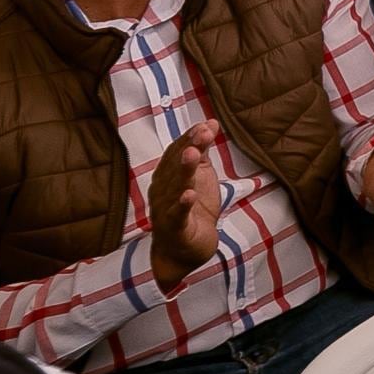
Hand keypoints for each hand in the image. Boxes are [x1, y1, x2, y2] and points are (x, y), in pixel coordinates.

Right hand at [142, 124, 230, 294]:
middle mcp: (162, 190)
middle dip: (188, 148)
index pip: (176, 153)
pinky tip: (189, 195)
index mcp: (168, 176)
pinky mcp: (175, 229)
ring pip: (175, 188)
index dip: (190, 138)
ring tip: (193, 155)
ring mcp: (166, 210)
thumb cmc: (191, 209)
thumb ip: (202, 150)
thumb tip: (210, 122)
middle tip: (202, 133)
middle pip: (174, 167)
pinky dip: (182, 205)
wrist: (184, 250)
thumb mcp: (200, 175)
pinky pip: (177, 216)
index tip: (206, 125)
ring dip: (184, 171)